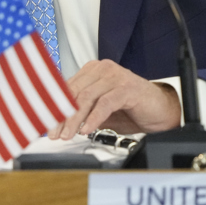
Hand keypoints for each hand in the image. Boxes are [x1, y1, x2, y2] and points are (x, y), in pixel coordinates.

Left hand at [48, 59, 181, 139]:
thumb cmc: (130, 109)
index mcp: (91, 71)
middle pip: (73, 93)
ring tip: (68, 135)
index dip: (53, 108)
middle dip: (61, 116)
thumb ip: (80, 112)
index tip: (44, 125)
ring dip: (74, 120)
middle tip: (54, 134)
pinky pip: (104, 103)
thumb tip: (56, 124)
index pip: (65, 88)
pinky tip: (87, 130)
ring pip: (86, 98)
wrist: (161, 112)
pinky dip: (93, 118)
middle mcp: (101, 69)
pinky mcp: (127, 87)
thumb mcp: (98, 111)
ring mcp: (115, 76)